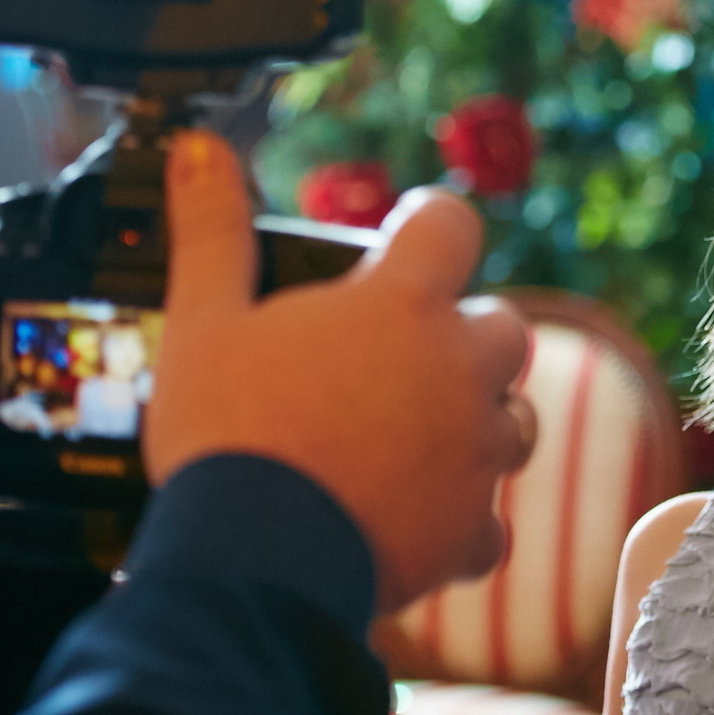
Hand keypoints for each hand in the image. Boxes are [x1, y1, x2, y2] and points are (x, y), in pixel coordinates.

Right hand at [146, 131, 535, 609]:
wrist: (251, 565)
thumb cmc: (227, 436)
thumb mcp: (202, 321)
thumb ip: (211, 230)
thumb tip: (198, 149)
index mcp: (401, 304)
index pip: (449, 223)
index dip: (425, 224)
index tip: (397, 240)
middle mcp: (459, 370)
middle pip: (501, 325)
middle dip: (462, 333)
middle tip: (397, 355)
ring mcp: (476, 454)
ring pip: (515, 421)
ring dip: (477, 421)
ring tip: (408, 437)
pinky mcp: (472, 532)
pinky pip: (489, 522)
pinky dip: (460, 521)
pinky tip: (411, 522)